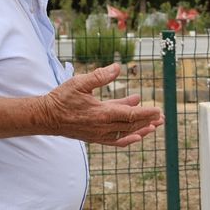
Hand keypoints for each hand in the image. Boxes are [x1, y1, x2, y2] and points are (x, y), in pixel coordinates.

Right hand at [39, 63, 164, 146]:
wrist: (46, 117)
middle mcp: (103, 127)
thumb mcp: (80, 82)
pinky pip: (116, 141)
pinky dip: (128, 140)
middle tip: (163, 118)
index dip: (146, 113)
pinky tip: (137, 137)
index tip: (159, 110)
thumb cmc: (62, 98)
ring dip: (142, 130)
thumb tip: (117, 67)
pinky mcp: (95, 138)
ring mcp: (99, 134)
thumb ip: (100, 76)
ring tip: (155, 126)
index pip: (130, 114)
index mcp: (101, 113)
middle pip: (132, 125)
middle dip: (149, 121)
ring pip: (126, 134)